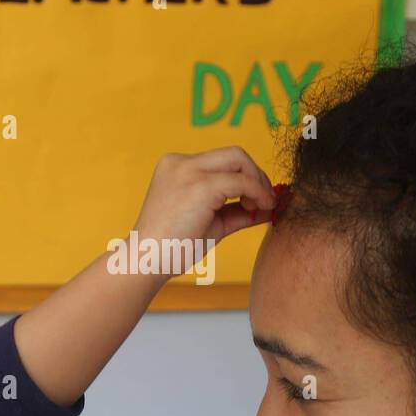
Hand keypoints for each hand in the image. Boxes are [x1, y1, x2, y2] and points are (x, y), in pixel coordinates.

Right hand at [132, 146, 276, 246]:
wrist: (147, 262)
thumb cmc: (174, 247)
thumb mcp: (210, 222)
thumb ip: (236, 211)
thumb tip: (268, 207)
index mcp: (176, 167)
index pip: (222, 160)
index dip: (246, 176)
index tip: (256, 199)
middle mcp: (180, 162)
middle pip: (234, 153)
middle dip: (256, 174)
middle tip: (265, 200)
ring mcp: (188, 171)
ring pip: (239, 160)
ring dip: (258, 182)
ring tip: (260, 207)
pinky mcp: (200, 186)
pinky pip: (241, 182)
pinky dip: (257, 193)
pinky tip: (259, 209)